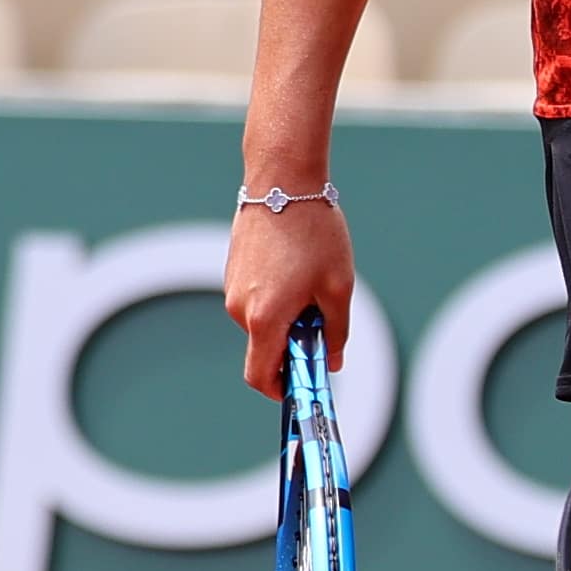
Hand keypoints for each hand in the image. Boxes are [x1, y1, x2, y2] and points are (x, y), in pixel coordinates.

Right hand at [225, 193, 358, 390]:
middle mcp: (240, 308)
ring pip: (261, 322)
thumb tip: (333, 361)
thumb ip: (336, 332)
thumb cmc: (315, 232)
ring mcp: (232, 288)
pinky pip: (255, 299)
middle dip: (292, 346)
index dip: (281, 390)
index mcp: (265, 318)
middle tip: (321, 323)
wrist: (282, 180)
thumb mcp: (338, 287)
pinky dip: (275, 298)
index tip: (301, 387)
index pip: (261, 376)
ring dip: (286, 317)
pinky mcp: (232, 271)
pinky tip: (296, 267)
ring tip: (311, 282)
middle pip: (264, 348)